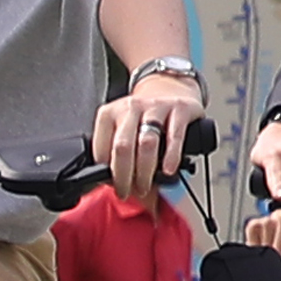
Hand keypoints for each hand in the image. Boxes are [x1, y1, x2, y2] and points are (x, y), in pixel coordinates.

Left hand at [93, 68, 201, 204]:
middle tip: (127, 192)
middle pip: (122, 146)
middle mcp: (130, 107)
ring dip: (145, 171)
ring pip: (147, 143)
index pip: (101, 148)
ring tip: (146, 186)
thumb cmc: (144, 117)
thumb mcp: (125, 130)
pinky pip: (174, 136)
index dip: (106, 173)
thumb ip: (118, 156)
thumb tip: (117, 189)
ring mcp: (155, 107)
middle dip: (123, 176)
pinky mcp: (179, 109)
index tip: (112, 187)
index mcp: (110, 113)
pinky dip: (171, 156)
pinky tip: (169, 170)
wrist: (170, 87)